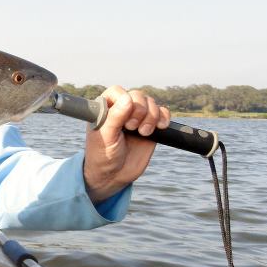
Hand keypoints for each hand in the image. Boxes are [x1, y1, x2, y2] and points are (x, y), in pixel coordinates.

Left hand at [83, 85, 170, 202]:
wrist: (113, 175)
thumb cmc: (102, 155)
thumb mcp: (105, 136)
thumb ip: (115, 117)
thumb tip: (128, 99)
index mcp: (105, 108)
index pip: (118, 91)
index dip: (125, 100)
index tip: (124, 119)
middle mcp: (122, 109)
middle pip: (138, 95)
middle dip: (139, 111)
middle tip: (131, 128)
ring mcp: (137, 117)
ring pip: (151, 103)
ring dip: (151, 116)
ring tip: (143, 133)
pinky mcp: (151, 127)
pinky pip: (163, 112)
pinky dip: (164, 117)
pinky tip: (159, 128)